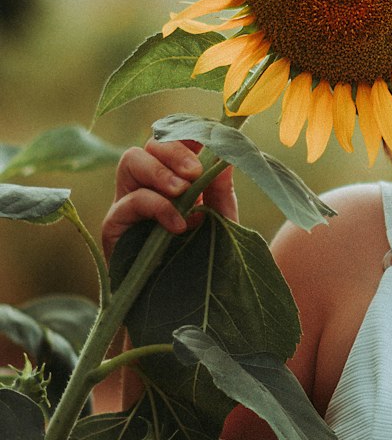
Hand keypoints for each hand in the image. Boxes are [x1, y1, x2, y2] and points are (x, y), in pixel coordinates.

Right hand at [102, 138, 237, 260]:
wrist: (183, 306)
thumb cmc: (204, 261)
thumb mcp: (222, 222)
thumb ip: (221, 190)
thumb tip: (227, 155)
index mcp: (173, 178)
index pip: (172, 140)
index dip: (186, 133)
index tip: (207, 139)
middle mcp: (147, 185)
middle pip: (149, 144)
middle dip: (173, 150)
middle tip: (195, 172)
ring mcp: (127, 203)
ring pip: (131, 160)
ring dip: (160, 171)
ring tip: (184, 193)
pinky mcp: (115, 226)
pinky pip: (129, 201)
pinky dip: (157, 206)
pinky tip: (178, 225)